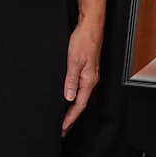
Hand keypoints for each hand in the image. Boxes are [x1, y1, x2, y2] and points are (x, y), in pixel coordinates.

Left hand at [61, 16, 101, 132]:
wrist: (91, 27)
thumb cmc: (84, 41)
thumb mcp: (73, 61)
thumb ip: (71, 80)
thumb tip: (68, 97)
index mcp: (89, 79)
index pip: (79, 104)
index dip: (71, 117)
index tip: (63, 128)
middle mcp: (91, 79)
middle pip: (82, 103)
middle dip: (72, 117)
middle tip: (64, 129)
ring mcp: (90, 75)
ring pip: (82, 97)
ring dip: (74, 109)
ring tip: (65, 118)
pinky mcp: (88, 71)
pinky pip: (82, 89)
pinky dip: (75, 98)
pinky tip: (70, 99)